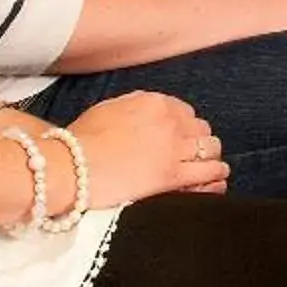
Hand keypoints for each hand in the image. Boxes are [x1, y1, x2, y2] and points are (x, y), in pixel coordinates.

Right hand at [67, 90, 229, 205]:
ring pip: (211, 150)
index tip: (182, 139)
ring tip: (210, 170)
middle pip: (201, 129)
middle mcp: (170, 121)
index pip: (185, 112)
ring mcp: (174, 148)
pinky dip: (215, 179)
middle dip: (198, 142)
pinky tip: (215, 183)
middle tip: (193, 156)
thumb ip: (134, 106)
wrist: (71, 167)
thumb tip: (148, 110)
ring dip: (211, 160)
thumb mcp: (108, 110)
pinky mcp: (173, 175)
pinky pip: (209, 174)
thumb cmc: (79, 142)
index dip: (185, 128)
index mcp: (154, 102)